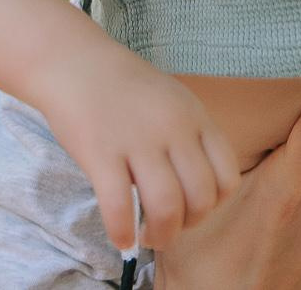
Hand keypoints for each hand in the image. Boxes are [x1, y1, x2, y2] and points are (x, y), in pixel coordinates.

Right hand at [35, 48, 241, 251]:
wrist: (73, 61)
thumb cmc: (123, 86)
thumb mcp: (172, 100)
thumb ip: (189, 137)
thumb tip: (196, 190)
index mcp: (194, 116)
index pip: (227, 176)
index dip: (213, 204)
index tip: (192, 208)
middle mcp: (172, 129)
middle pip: (200, 198)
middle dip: (188, 225)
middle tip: (168, 227)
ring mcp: (137, 140)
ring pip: (167, 208)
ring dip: (161, 236)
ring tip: (148, 238)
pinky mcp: (100, 153)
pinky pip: (120, 207)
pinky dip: (122, 233)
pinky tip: (120, 239)